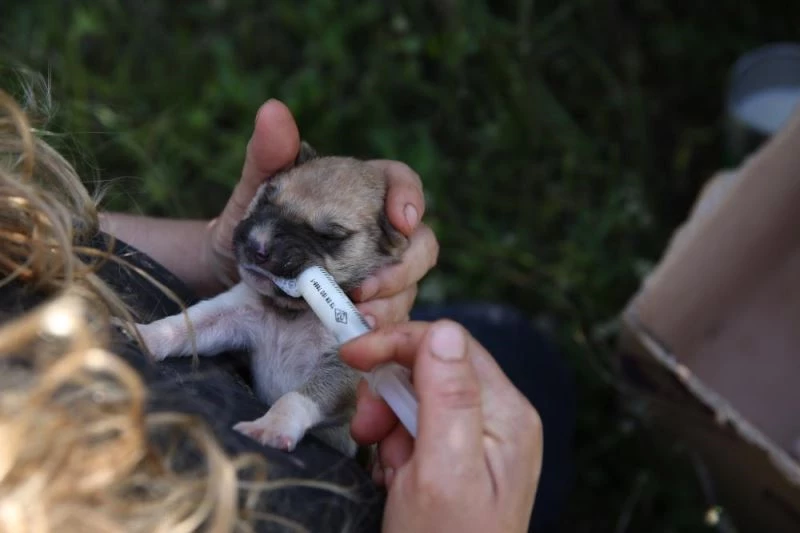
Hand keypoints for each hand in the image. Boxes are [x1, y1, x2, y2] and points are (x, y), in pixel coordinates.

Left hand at [206, 100, 438, 323]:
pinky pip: (390, 316)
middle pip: (421, 242)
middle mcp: (378, 233)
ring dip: (391, 300)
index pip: (401, 184)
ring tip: (357, 313)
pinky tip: (356, 330)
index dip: (410, 197)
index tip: (400, 219)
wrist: (231, 276)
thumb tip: (273, 111)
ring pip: (411, 285)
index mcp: (360, 194)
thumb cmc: (249, 227)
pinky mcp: (369, 307)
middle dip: (405, 265)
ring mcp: (378, 272)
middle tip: (368, 285)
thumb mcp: (255, 193)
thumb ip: (267, 156)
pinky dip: (379, 324)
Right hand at [340, 320, 542, 532]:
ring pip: (416, 400)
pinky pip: (415, 432)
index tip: (353, 356)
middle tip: (367, 433)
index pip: (450, 345)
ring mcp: (479, 441)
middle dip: (390, 395)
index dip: (398, 345)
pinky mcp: (457, 460)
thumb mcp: (442, 471)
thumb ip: (447, 397)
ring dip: (389, 428)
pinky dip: (394, 451)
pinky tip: (396, 482)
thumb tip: (441, 330)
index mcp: (506, 413)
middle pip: (431, 369)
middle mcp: (498, 420)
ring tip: (389, 472)